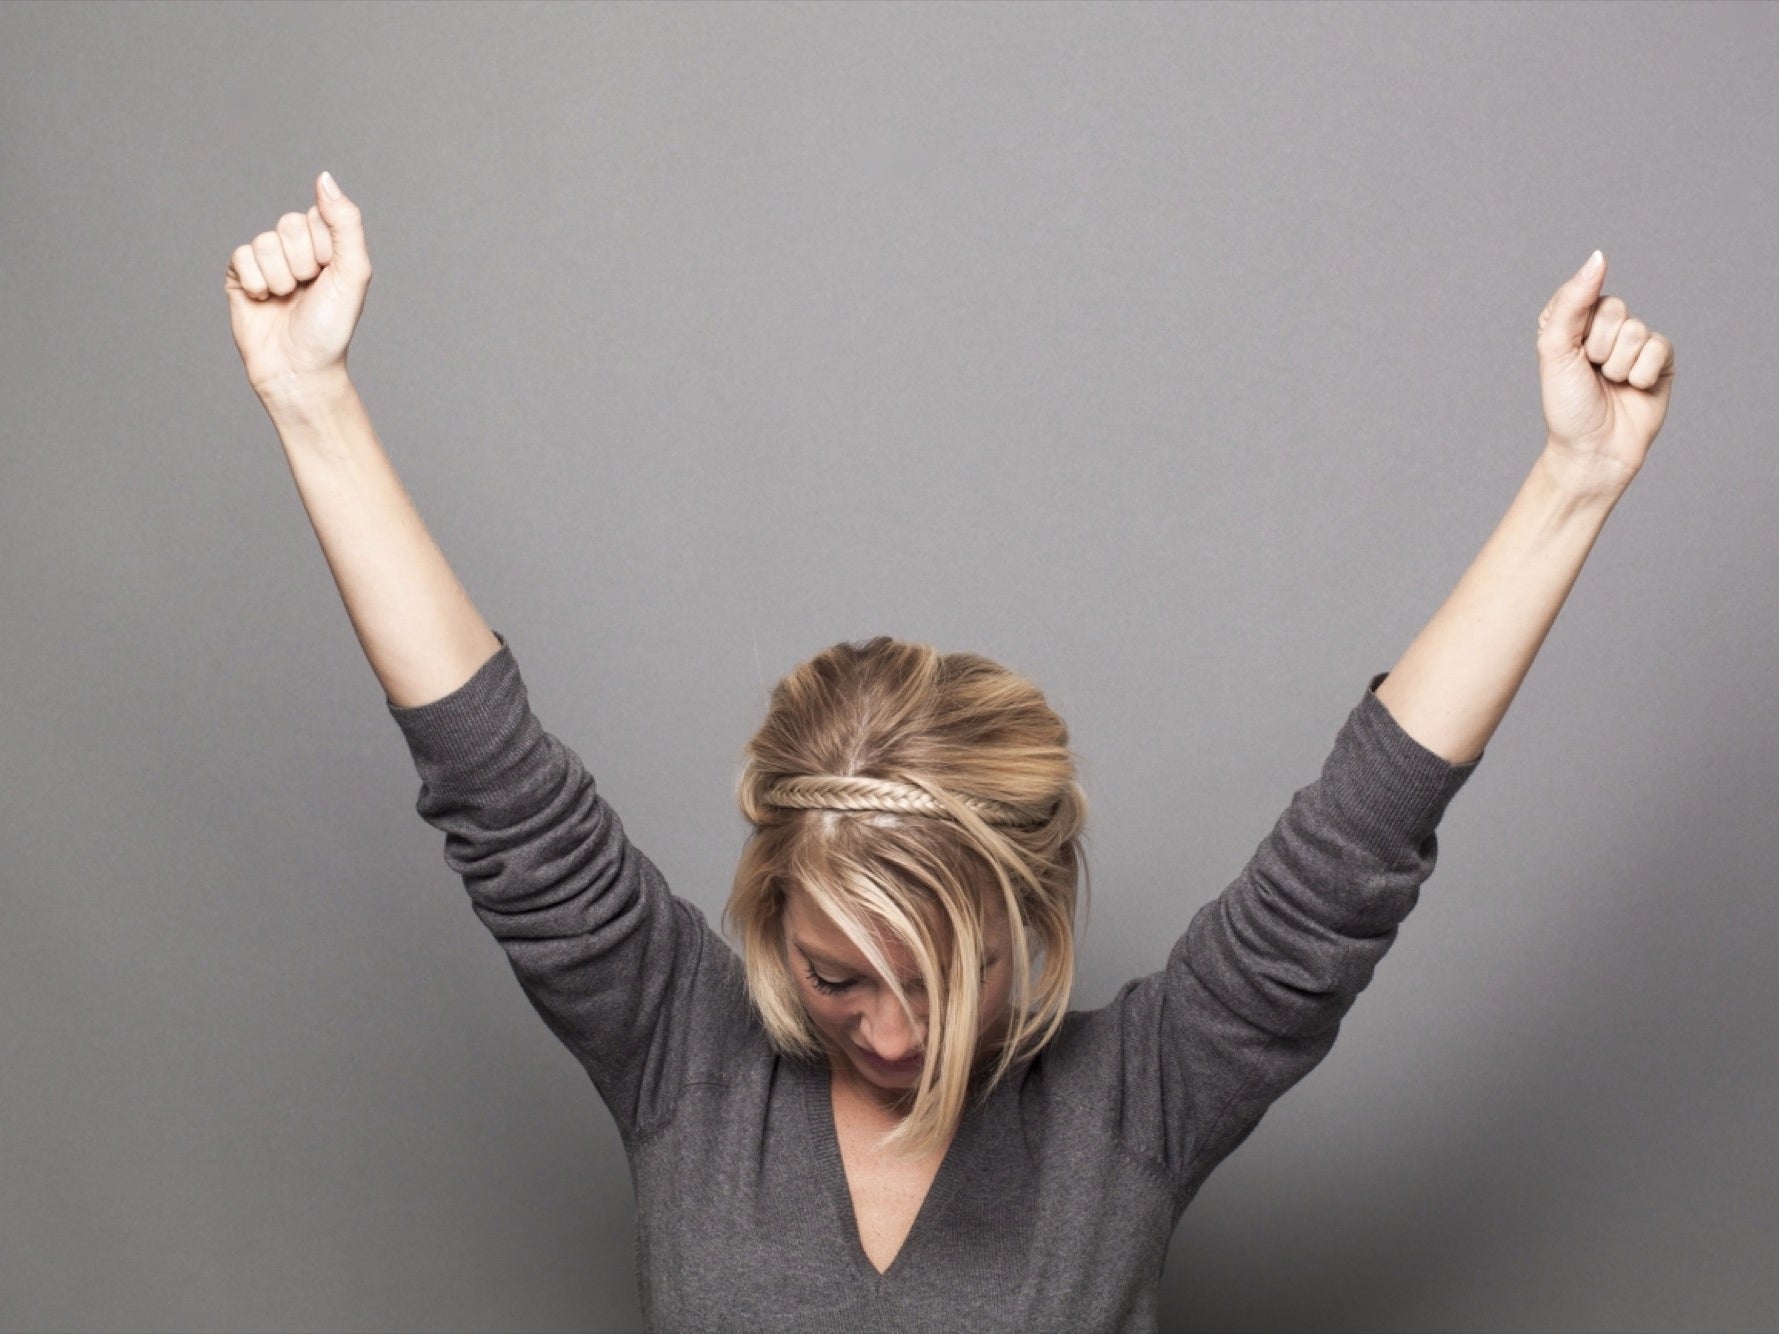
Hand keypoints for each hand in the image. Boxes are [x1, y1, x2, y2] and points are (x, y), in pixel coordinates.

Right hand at [224, 171, 371, 399]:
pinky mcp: (239, 275)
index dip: (326, 249)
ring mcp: (267, 261)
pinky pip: (241, 256)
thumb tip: (324, 178)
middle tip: (307, 292)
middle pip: (288, 225)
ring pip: (264, 242)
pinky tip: (264, 301)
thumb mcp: (353, 273)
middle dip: (302, 264)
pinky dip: (255, 282)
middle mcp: (296, 248)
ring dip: (279, 278)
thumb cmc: (330, 327)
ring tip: (287, 300)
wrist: (299, 369)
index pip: (318, 216)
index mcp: (327, 244)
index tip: (332, 277)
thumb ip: (345, 222)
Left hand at [1535, 251, 1674, 492]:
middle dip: (1599, 347)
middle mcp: (1604, 328)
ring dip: (1619, 366)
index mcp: (1572, 321)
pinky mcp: (1661, 360)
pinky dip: (1643, 374)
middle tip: (1591, 373)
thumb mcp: (1555, 350)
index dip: (1576, 329)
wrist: (1593, 450)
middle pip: (1616, 309)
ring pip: (1637, 331)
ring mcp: (1634, 343)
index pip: (1584, 293)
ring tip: (1610, 385)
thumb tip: (1598, 257)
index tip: (1568, 353)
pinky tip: (1634, 390)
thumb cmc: (1567, 405)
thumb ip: (1573, 301)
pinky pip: (1660, 348)